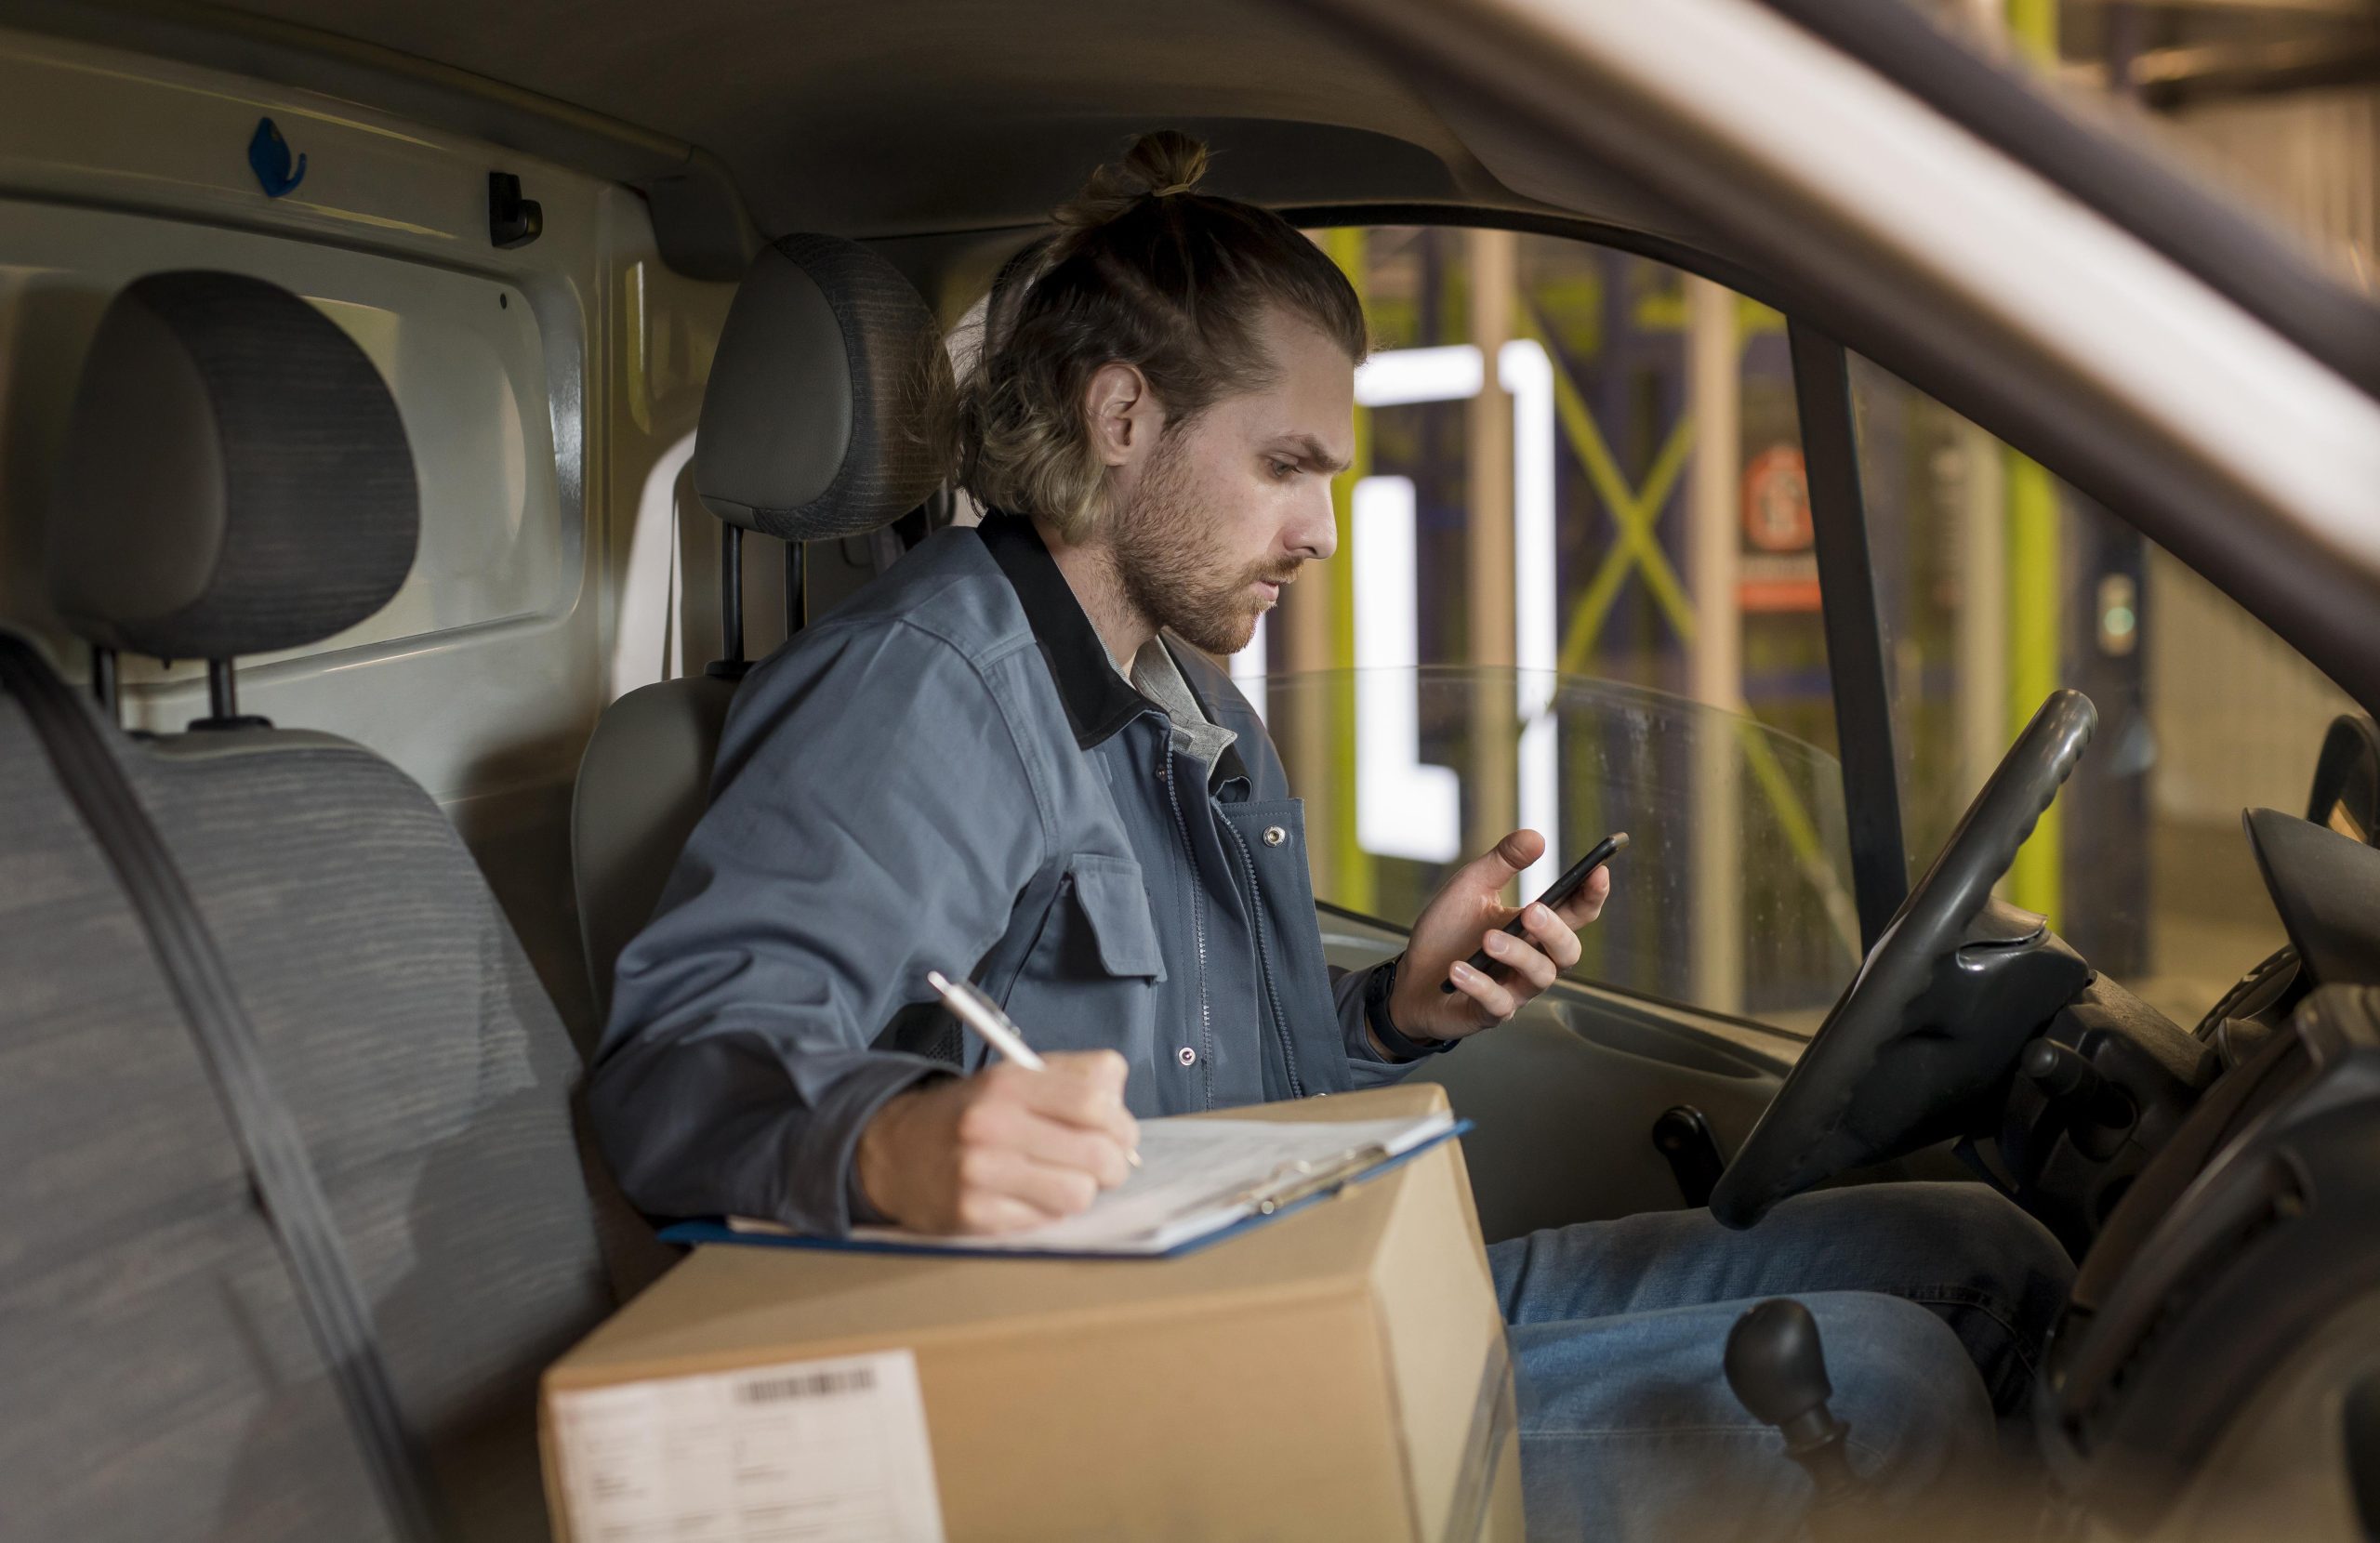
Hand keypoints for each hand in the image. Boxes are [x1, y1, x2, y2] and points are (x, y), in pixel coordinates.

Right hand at [853, 1051, 1139, 1234]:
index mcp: (1008, 1082)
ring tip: (1065, 1181)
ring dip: (1082, 1191)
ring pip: (1077, 1194)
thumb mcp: (1016, 1077)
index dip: (1121, 1122)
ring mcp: (979, 1173)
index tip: (1120, 1133)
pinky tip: (1030, 1196)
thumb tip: (1122, 1106)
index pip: (1094, 1100)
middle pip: (1095, 1152)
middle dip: (1113, 1164)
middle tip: (1105, 1165)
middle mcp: (991, 1124)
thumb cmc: (972, 1114)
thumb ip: (1075, 1077)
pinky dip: (1048, 1211)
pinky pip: (1045, 1221)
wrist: (896, 1151)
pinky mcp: (973, 1215)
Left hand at [1385, 829, 1607, 1045]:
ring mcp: (1514, 989)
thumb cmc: (1447, 933)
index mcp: (1534, 928)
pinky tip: (1459, 969)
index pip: (1576, 913)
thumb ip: (1502, 862)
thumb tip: (1536, 836)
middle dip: (1556, 931)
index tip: (1598, 873)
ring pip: (1540, 977)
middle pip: (1568, 951)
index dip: (1592, 895)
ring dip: (1517, 955)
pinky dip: (1479, 985)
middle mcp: (1532, 960)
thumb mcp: (1470, 888)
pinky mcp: (1489, 1012)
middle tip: (1533, 911)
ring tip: (1488, 939)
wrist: (1410, 978)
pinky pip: (1498, 1004)